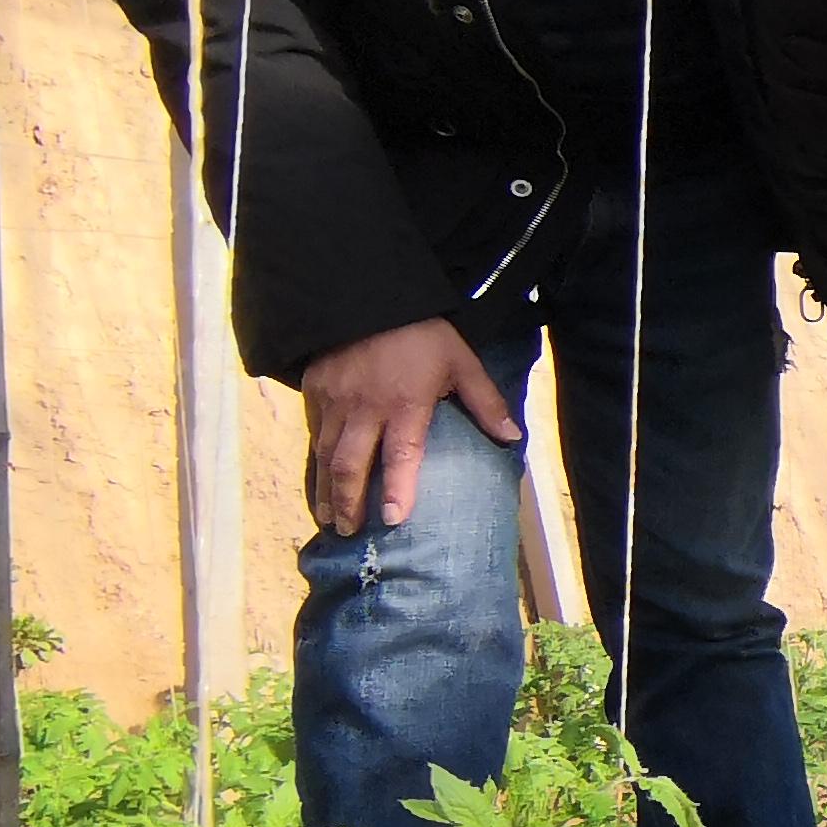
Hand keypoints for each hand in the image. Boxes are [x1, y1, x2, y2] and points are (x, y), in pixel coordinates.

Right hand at [301, 318, 520, 534]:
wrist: (367, 292)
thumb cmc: (421, 331)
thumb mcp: (461, 359)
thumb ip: (484, 401)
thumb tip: (513, 438)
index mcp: (405, 403)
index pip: (401, 454)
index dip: (398, 488)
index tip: (395, 520)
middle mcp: (364, 408)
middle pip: (351, 466)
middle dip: (349, 503)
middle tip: (351, 533)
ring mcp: (334, 401)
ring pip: (326, 455)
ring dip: (327, 491)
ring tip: (330, 519)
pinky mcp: (314, 391)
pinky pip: (313, 434)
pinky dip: (314, 463)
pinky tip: (319, 482)